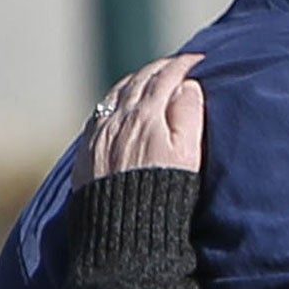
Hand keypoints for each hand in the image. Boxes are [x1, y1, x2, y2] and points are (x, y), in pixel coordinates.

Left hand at [77, 54, 205, 186]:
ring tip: (151, 78)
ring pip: (117, 94)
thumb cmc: (163, 193)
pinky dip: (116, 100)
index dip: (184, 65)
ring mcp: (100, 133)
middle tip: (178, 65)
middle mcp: (119, 119)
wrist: (123, 229)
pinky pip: (101, 112)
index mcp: (147, 115)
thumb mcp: (187, 154)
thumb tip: (189, 86)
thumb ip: (189, 115)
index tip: (200, 59)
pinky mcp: (88, 150)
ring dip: (137, 81)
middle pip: (140, 81)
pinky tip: (121, 105)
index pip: (167, 78)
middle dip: (161, 68)